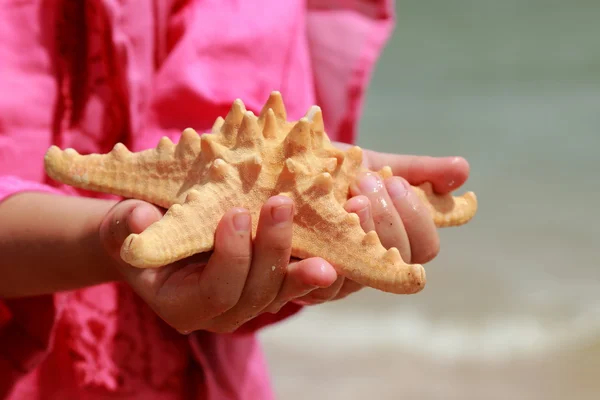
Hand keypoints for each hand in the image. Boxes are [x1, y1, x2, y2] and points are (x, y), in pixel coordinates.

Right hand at [99, 196, 337, 333]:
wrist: (160, 236)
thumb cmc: (139, 230)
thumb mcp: (123, 225)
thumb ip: (126, 225)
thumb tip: (139, 219)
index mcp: (185, 305)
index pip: (216, 292)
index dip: (229, 256)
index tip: (237, 212)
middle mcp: (225, 312)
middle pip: (260, 292)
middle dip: (274, 249)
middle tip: (284, 204)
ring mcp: (254, 298)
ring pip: (290, 286)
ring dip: (316, 253)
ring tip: (339, 218)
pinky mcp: (275, 279)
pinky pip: (305, 273)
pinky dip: (328, 247)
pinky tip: (351, 216)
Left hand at [289, 145, 470, 303]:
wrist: (273, 164)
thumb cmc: (326, 170)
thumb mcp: (373, 164)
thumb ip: (414, 171)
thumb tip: (463, 171)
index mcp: (388, 243)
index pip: (422, 249)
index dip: (416, 220)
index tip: (395, 183)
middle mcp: (361, 267)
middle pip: (394, 265)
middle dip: (386, 222)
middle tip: (365, 184)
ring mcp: (325, 278)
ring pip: (350, 281)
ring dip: (356, 237)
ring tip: (346, 199)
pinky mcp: (284, 283)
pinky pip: (300, 287)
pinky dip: (307, 262)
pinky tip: (308, 221)